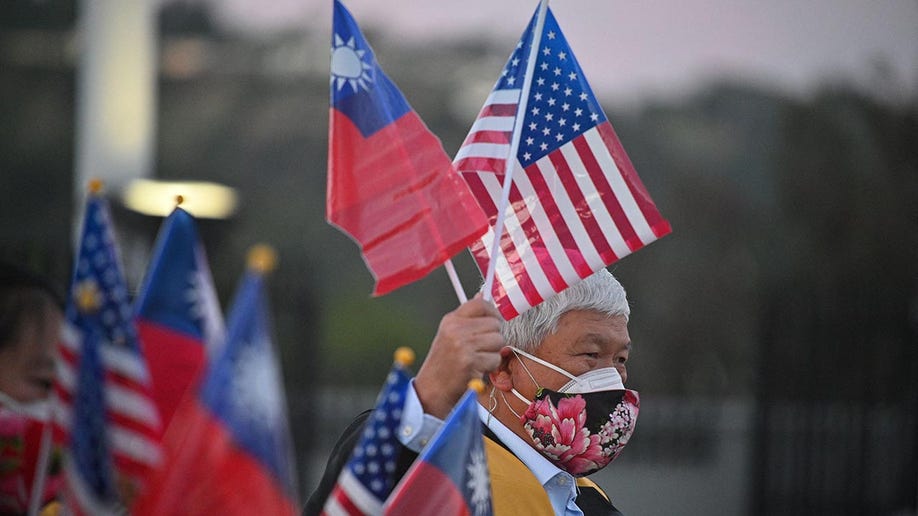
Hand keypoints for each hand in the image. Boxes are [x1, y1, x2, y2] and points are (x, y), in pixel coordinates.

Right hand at [414, 294, 503, 418]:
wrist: (433, 390)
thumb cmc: (444, 363)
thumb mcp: (450, 334)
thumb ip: (467, 317)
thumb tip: (481, 295)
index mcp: (451, 320)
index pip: (480, 304)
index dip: (492, 312)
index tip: (493, 321)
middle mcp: (456, 330)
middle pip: (495, 323)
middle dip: (494, 337)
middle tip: (482, 348)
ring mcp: (463, 345)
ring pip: (499, 340)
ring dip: (493, 353)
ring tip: (478, 359)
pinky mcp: (470, 361)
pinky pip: (495, 359)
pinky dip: (490, 367)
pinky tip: (477, 369)